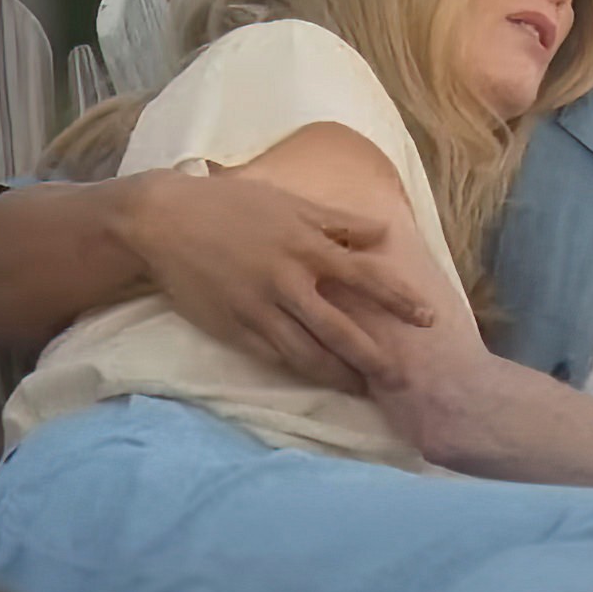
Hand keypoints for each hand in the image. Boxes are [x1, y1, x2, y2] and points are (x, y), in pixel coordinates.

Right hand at [124, 172, 427, 391]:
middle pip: (341, 329)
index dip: (400, 300)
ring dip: (339, 374)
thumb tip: (384, 234)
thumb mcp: (289, 202)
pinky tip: (316, 378)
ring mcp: (259, 308)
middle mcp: (287, 280)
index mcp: (306, 245)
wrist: (165, 221)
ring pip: (308, 353)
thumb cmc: (231, 206)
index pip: (366, 277)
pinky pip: (274, 357)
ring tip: (362, 388)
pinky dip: (299, 370)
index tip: (428, 318)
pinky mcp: (234, 328)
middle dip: (375, 358)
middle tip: (404, 379)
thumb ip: (338, 222)